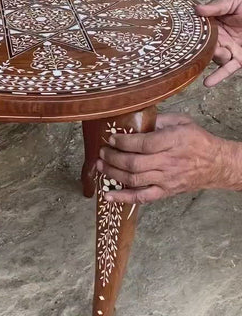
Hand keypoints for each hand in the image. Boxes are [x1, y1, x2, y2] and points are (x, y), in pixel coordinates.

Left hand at [96, 113, 238, 203]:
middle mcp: (168, 162)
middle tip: (102, 151)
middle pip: (134, 164)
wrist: (216, 164)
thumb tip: (135, 117)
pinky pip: (141, 198)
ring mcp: (166, 179)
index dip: (123, 141)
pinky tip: (108, 195)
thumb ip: (159, 119)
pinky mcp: (165, 192)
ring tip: (100, 165)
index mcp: (173, 142)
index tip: (111, 137)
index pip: (143, 144)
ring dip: (113, 174)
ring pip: (134, 180)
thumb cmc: (197, 140)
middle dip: (112, 158)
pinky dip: (123, 198)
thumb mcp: (182, 121)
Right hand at [196, 0, 241, 85]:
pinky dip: (217, 77)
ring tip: (223, 51)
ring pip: (214, 57)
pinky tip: (207, 82)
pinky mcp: (238, 60)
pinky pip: (226, 70)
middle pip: (204, 45)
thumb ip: (217, 6)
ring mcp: (229, 49)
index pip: (200, 29)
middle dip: (203, 47)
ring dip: (214, 56)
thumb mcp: (235, 1)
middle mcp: (220, 38)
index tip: (185, 34)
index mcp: (216, 23)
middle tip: (204, 44)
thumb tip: (197, 9)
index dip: (194, 32)